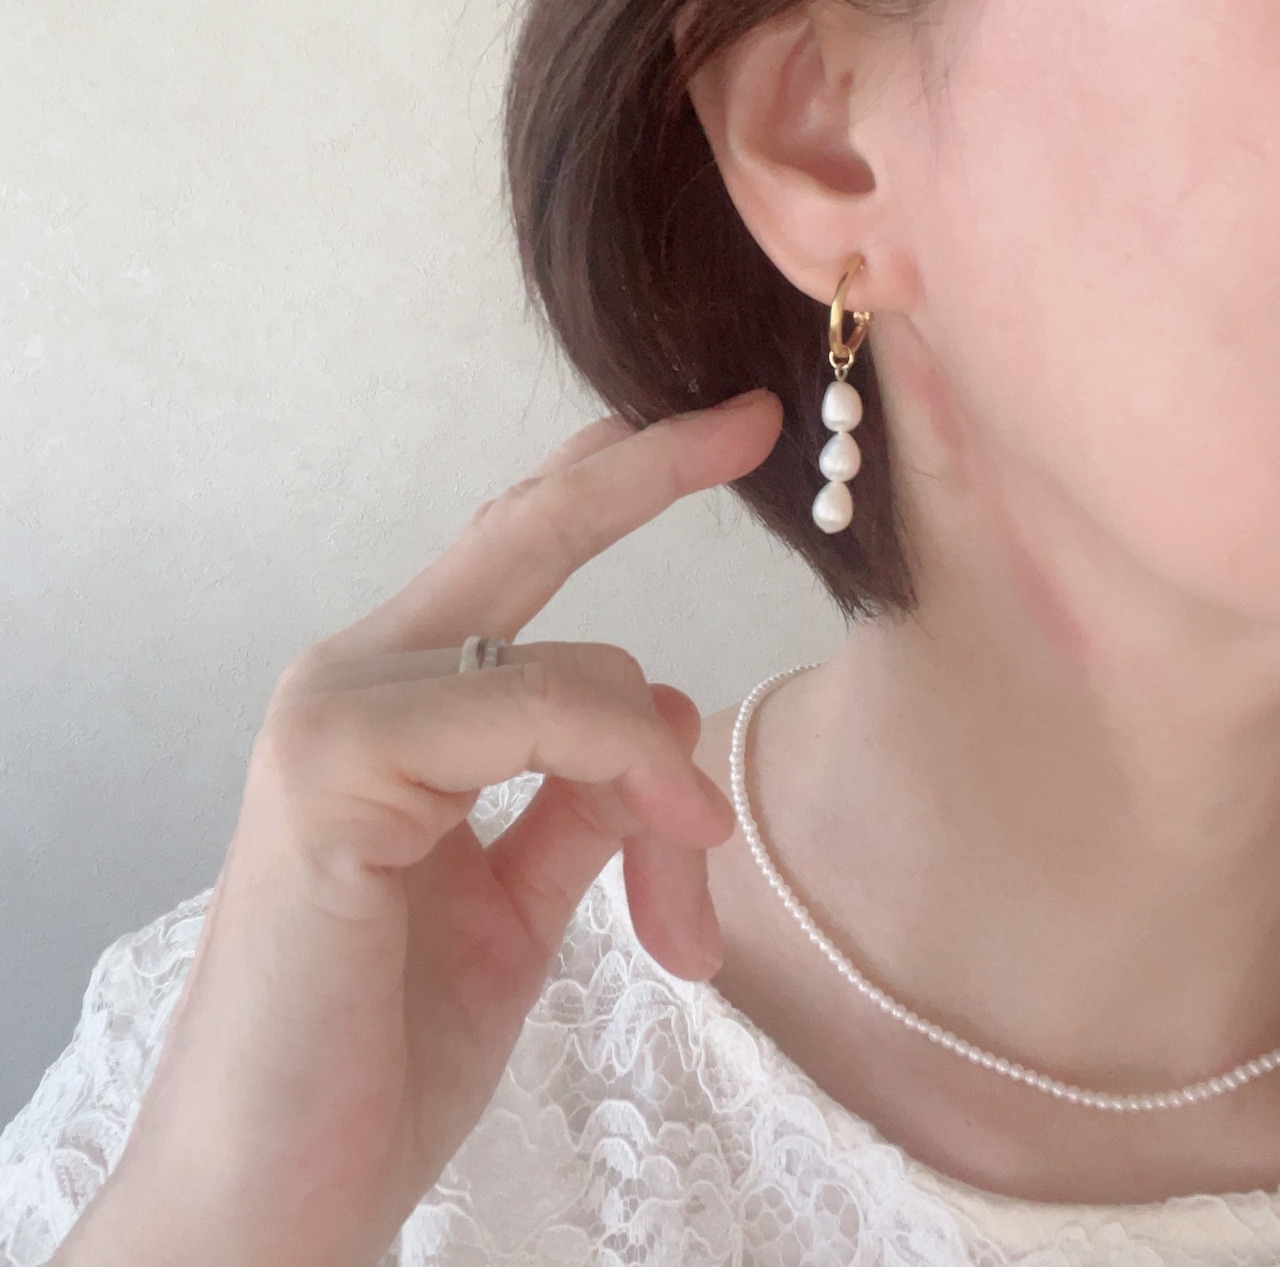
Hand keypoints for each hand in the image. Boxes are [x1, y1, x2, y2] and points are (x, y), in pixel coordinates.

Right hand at [58, 387, 783, 1266]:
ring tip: (688, 890)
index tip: (714, 432)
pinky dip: (625, 768)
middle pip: (524, 527)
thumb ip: (577, 802)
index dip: (610, 480)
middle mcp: (359, 677)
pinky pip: (534, 714)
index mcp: (399, 701)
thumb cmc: (380, 1046)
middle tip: (750, 419)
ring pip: (571, 659)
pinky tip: (671, 845)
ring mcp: (337, 709)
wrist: (276, 1187)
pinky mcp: (335, 761)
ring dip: (662, 771)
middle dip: (644, 467)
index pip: (513, 553)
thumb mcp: (514, 905)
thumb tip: (659, 715)